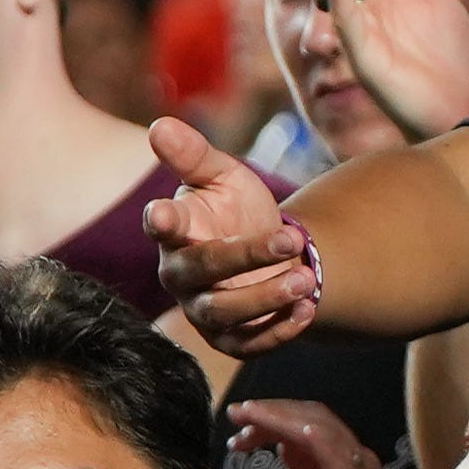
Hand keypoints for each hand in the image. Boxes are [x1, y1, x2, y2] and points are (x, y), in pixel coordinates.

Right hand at [143, 118, 312, 352]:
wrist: (273, 254)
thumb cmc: (237, 211)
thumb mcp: (223, 177)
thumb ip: (194, 156)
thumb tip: (161, 125)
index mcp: (174, 232)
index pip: (161, 227)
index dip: (161, 221)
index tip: (162, 214)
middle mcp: (180, 275)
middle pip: (203, 269)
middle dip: (247, 255)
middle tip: (291, 239)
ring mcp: (203, 310)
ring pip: (225, 312)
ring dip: (267, 297)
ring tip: (307, 279)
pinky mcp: (230, 339)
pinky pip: (250, 342)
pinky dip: (279, 329)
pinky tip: (308, 308)